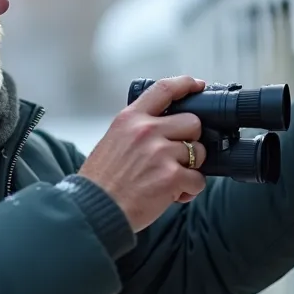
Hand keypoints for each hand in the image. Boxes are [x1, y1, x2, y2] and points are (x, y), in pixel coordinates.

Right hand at [78, 76, 208, 231]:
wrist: (94, 210)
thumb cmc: (102, 181)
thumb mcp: (113, 140)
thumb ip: (138, 129)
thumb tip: (167, 126)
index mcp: (130, 119)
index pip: (163, 89)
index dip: (185, 84)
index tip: (197, 85)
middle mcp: (146, 131)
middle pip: (192, 123)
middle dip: (191, 140)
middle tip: (176, 157)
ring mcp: (160, 153)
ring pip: (199, 153)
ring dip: (191, 168)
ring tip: (171, 179)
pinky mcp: (171, 177)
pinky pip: (198, 180)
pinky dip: (190, 190)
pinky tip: (173, 195)